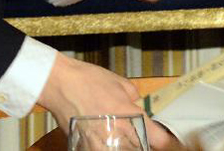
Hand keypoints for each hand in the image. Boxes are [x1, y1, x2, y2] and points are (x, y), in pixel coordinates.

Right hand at [38, 54, 177, 149]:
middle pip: (141, 150)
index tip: (164, 139)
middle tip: (136, 132)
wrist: (59, 84)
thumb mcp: (120, 82)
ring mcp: (102, 145)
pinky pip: (103, 150)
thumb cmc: (88, 80)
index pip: (160, 140)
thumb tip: (138, 105)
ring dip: (123, 144)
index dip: (164, 140)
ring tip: (115, 131)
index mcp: (131, 117)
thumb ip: (134, 97)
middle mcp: (119, 135)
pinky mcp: (87, 149)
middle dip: (142, 142)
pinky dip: (105, 146)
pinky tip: (101, 135)